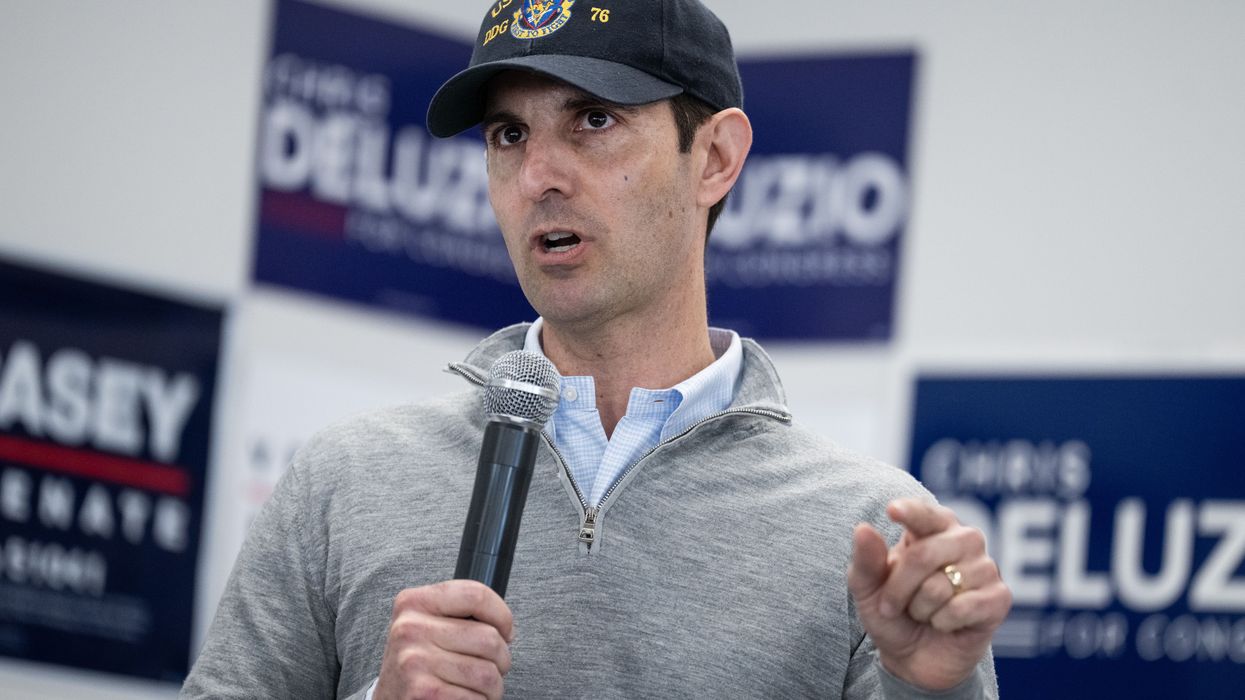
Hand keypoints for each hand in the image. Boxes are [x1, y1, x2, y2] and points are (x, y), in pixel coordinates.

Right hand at [374, 580, 513, 699]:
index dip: (502, 616)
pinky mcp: (424, 693)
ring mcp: (414, 661)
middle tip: (489, 666)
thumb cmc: (419, 661)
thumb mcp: (428, 624)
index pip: (476, 594)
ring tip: (476, 686)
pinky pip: (476, 698)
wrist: (390, 699)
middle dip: (501, 659)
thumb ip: (459, 613)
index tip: (505, 632)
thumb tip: (504, 626)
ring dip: (493, 686)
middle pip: (489, 638)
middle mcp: (410, 628)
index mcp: (413, 602)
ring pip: (488, 673)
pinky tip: (464, 698)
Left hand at [847, 498, 1010, 690]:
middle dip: (898, 589)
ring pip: (940, 586)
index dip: (910, 512)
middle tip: (890, 606)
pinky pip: (961, 608)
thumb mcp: (868, 588)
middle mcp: (964, 539)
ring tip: (923, 613)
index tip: (892, 510)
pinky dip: (942, 622)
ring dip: (920, 609)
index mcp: (931, 528)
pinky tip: (945, 624)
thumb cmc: (893, 612)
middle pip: (923, 555)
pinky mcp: (999, 598)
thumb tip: (863, 529)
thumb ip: (865, 560)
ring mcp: (985, 567)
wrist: (914, 658)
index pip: (923, 513)